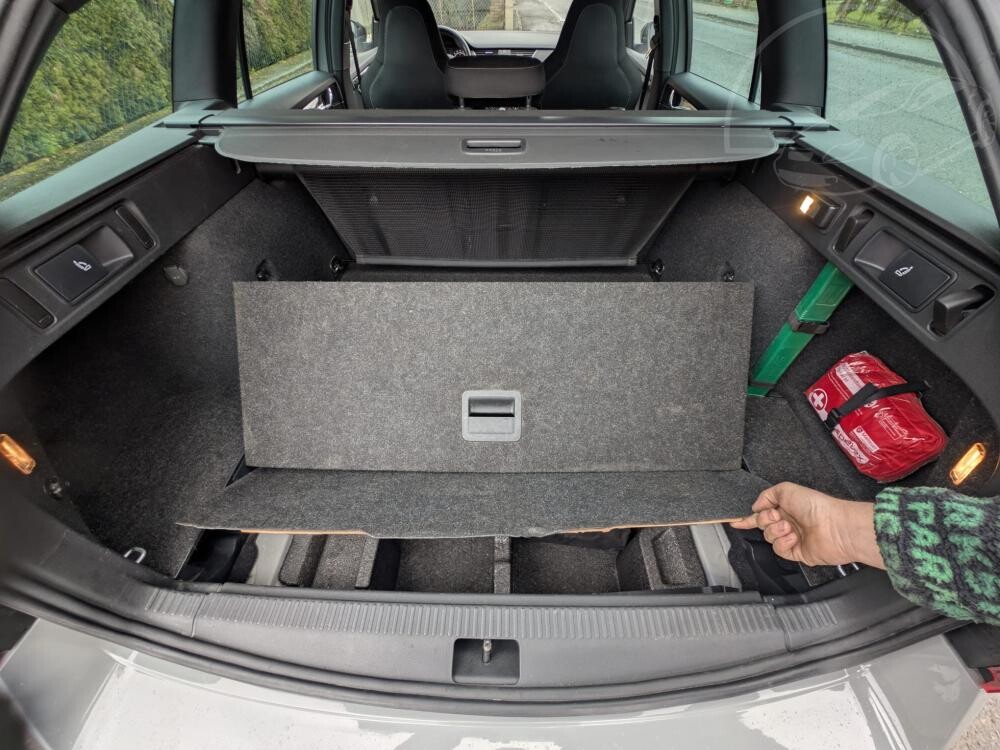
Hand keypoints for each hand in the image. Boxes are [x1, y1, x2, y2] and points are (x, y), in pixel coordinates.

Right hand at [730, 482, 884, 568]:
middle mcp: (789, 522)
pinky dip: (783, 543)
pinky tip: (792, 538)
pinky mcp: (796, 552)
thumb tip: (756, 507)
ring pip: (769, 537)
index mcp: (787, 507)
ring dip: (776, 531)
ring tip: (789, 527)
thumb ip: (767, 495)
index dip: (749, 518)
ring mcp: (792, 537)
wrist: (834, 526)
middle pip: (763, 525)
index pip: (763, 513)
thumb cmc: (816, 506)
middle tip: (777, 516)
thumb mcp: (786, 490)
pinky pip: (778, 549)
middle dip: (766, 520)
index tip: (737, 522)